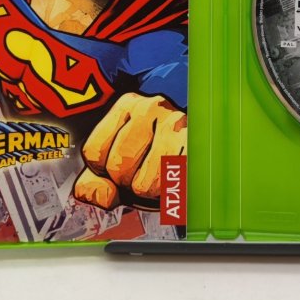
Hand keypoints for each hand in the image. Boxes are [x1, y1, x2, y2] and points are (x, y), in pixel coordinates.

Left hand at [73, 93, 186, 209]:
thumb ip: (95, 181)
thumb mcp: (120, 164)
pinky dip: (169, 194)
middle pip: (117, 168)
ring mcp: (176, 125)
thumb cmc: (160, 157)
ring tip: (162, 174)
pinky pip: (168, 189)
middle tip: (145, 170)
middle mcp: (151, 107)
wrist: (206, 151)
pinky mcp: (195, 149)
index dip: (103, 170)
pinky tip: (176, 177)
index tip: (120, 164)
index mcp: (127, 105)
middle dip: (128, 181)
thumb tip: (97, 194)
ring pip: (142, 183)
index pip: (94, 152)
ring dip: (150, 190)